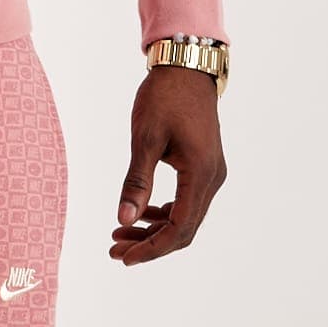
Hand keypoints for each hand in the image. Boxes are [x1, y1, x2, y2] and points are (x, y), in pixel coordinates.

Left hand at [111, 65, 226, 265]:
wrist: (186, 69)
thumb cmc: (164, 98)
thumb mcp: (145, 139)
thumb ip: (136, 181)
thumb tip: (124, 219)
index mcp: (200, 173)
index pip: (180, 228)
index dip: (152, 249)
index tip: (124, 257)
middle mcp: (212, 178)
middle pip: (184, 229)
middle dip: (150, 245)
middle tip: (115, 251)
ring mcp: (211, 174)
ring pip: (186, 218)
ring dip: (155, 231)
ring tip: (120, 234)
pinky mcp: (204, 168)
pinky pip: (187, 202)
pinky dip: (164, 214)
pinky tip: (141, 214)